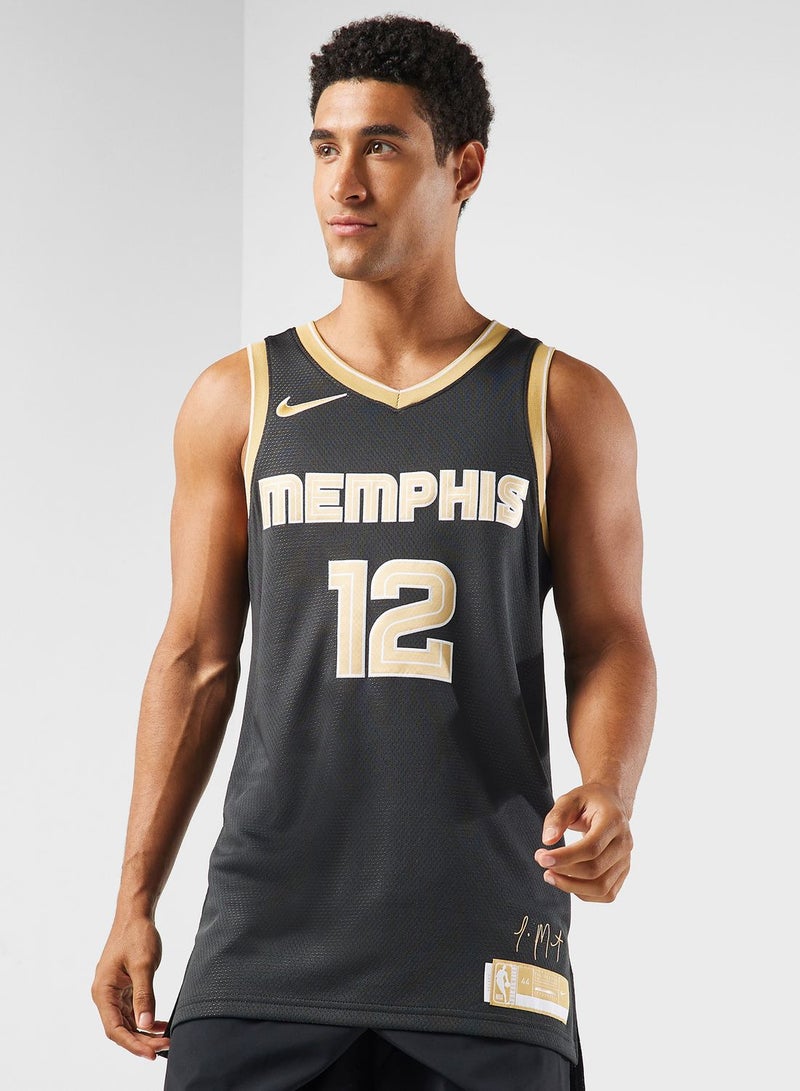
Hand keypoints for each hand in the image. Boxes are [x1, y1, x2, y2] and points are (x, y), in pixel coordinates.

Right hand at [91, 915, 169, 1059]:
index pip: (115, 1028)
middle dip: (141, 1041)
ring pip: (127, 1021)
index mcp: (103, 991)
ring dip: (144, 1032)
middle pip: (121, 1028)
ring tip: (165, 1039)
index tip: (151, 1054)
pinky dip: (145, 1019)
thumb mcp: (143, 965)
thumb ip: (144, 996)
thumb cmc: (136, 935)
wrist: (135, 914)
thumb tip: (145, 1025)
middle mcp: (104, 994)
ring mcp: (113, 991)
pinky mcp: (123, 987)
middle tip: (165, 1047)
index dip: (133, 1044)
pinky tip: (159, 1025)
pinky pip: (132, 1010)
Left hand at [533, 783, 632, 902]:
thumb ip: (557, 817)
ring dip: (571, 887)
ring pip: (601, 888)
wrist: (610, 803)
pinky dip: (583, 893)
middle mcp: (624, 843)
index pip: (591, 848)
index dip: (565, 857)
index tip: (541, 857)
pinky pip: (606, 894)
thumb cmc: (588, 800)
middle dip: (564, 871)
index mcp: (614, 821)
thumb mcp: (569, 799)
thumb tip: (548, 840)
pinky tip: (566, 881)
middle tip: (541, 861)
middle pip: (595, 870)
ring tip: (550, 875)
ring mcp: (626, 860)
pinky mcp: (622, 872)